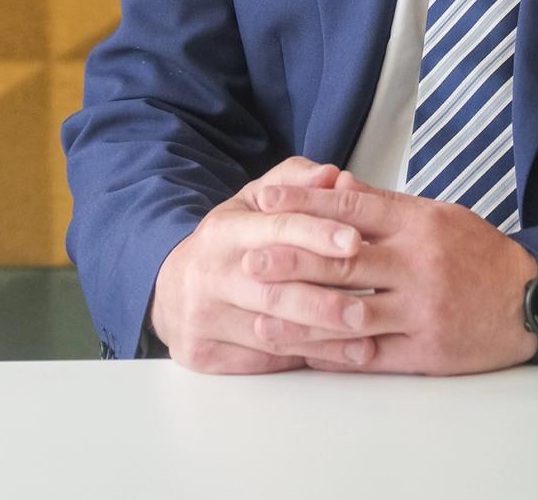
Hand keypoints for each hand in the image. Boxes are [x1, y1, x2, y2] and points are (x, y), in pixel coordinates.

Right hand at [149, 157, 378, 373]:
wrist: (170, 289)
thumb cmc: (227, 243)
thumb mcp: (252, 202)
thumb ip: (295, 183)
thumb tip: (333, 175)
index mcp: (223, 230)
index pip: (275, 229)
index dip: (317, 234)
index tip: (355, 242)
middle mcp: (209, 274)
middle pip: (273, 292)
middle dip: (324, 302)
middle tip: (366, 308)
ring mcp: (202, 318)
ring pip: (271, 333)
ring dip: (323, 339)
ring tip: (365, 336)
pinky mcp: (203, 353)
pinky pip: (262, 361)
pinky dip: (304, 359)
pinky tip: (338, 355)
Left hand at [252, 171, 537, 374]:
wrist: (531, 300)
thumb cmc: (478, 253)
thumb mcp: (437, 214)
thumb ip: (385, 206)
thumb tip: (334, 186)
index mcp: (418, 222)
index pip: (352, 205)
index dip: (305, 202)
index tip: (266, 201)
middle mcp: (416, 263)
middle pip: (342, 260)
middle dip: (290, 260)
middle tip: (248, 259)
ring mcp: (420, 309)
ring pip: (348, 312)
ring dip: (300, 315)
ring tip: (260, 314)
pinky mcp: (425, 350)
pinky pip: (368, 354)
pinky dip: (331, 353)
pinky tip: (301, 351)